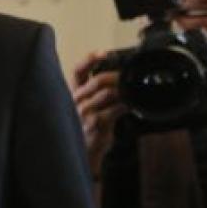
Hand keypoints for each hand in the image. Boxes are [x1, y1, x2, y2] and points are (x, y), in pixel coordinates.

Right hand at [72, 51, 125, 175]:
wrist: (82, 155)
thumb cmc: (85, 131)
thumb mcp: (85, 109)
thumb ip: (96, 95)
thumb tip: (119, 83)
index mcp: (72, 94)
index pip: (77, 71)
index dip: (89, 59)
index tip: (103, 53)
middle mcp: (75, 100)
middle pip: (98, 80)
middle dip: (117, 77)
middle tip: (129, 78)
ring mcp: (85, 112)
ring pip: (109, 93)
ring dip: (125, 91)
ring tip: (134, 92)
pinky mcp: (96, 123)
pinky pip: (116, 108)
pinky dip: (128, 105)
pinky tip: (133, 106)